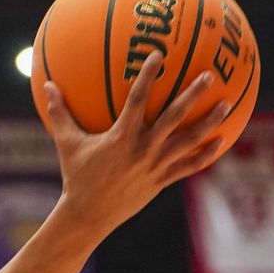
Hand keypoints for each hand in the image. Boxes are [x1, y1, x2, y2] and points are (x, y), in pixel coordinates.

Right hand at [46, 52, 229, 234]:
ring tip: (226, 106)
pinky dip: (205, 155)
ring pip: (188, 142)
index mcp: (121, 137)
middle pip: (173, 117)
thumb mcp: (66, 143)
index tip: (160, 56)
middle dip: (192, 95)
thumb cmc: (76, 176)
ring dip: (208, 124)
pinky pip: (188, 167)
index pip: (137, 99)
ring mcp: (155, 166)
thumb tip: (47, 86)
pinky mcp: (161, 181)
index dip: (148, 76)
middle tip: (209, 76)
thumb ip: (60, 113)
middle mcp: (143, 150)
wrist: (89, 216)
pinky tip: (220, 143)